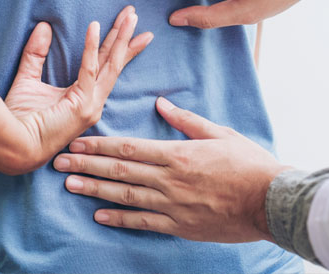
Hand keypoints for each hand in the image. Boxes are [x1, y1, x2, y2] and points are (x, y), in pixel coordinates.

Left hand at [6, 6, 152, 172]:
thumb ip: (36, 54)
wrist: (11, 146)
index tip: (128, 26)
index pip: (105, 66)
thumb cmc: (17, 120)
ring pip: (111, 64)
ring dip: (120, 37)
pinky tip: (94, 26)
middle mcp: (93, 101)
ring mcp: (91, 105)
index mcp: (85, 98)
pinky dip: (91, 46)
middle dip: (126, 36)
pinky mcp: (83, 105)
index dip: (117, 46)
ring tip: (130, 16)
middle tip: (134, 13)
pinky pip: (89, 69)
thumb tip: (44, 27)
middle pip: (114, 62)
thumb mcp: (28, 80)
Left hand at [53, 97, 288, 242]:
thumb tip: (161, 103)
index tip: (77, 142)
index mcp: (178, 154)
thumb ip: (187, 120)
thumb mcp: (219, 133)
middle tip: (59, 163)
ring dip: (95, 191)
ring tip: (70, 186)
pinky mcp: (180, 226)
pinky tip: (99, 216)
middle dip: (87, 166)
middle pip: (120, 172)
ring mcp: (173, 205)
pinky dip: (120, 219)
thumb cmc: (247, 163)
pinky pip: (144, 222)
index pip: (129, 148)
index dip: (99, 146)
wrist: (270, 201)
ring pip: (125, 197)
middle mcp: (169, 179)